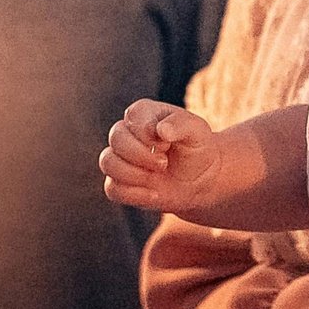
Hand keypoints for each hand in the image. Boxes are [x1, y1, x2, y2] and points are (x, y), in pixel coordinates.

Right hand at [100, 100, 224, 212]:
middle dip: (141, 155)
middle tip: (164, 163)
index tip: (167, 143)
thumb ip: (181, 124)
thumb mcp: (198, 132)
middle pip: (116, 138)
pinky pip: (112, 189)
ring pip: (107, 163)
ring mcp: (122, 159)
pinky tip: (155, 194)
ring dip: (134, 174)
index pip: (133, 116)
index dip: (147, 132)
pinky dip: (134, 194)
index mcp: (145, 114)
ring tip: (157, 177)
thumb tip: (161, 130)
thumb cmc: (197, 148)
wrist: (201, 179)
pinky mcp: (121, 183)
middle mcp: (128, 133)